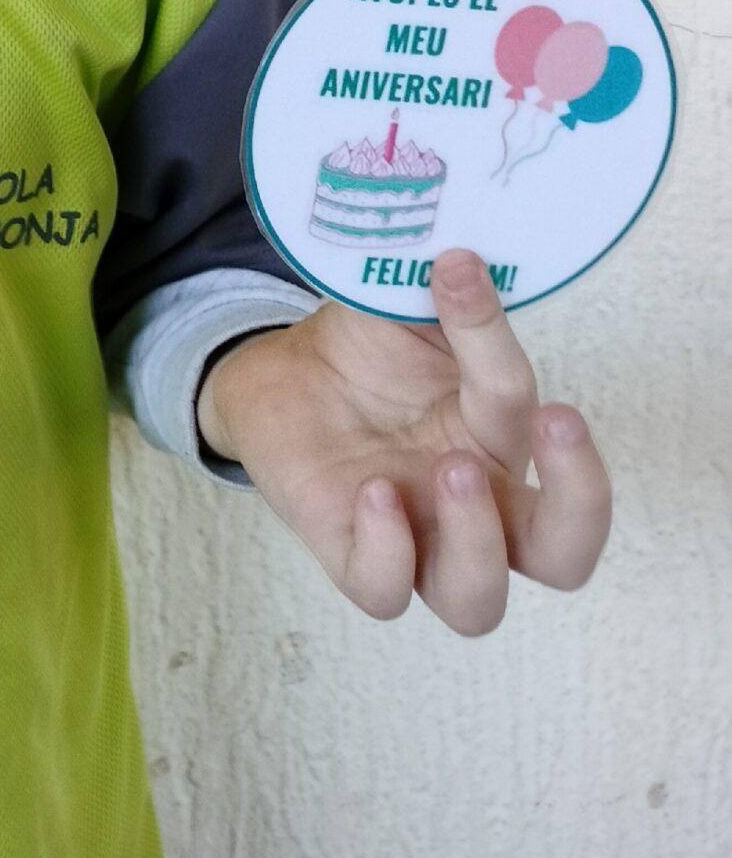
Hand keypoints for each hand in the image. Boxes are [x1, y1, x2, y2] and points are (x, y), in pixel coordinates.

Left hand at [196, 248, 610, 633]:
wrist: (276, 374)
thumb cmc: (363, 349)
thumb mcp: (402, 308)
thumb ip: (436, 295)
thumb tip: (459, 255)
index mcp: (500, 439)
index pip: (529, 412)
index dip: (500, 345)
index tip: (459, 273)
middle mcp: (476, 503)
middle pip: (565, 555)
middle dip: (580, 501)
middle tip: (553, 422)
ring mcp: (417, 538)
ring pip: (478, 601)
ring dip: (479, 542)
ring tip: (453, 468)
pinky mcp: (353, 554)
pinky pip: (386, 591)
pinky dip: (389, 552)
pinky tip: (373, 491)